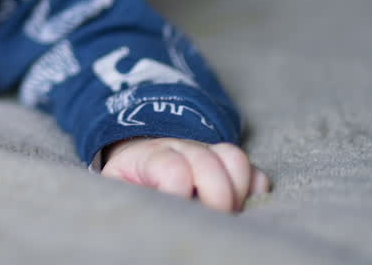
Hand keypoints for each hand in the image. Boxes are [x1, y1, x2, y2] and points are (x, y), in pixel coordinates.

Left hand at [100, 138, 270, 212]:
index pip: (172, 167)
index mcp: (150, 158)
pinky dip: (255, 190)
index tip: (176, 212)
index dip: (178, 190)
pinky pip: (253, 170)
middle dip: (215, 197)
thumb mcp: (116, 185)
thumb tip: (142, 218)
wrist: (139, 153)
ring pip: (235, 159)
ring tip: (226, 215)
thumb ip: (128, 195)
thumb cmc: (129, 180)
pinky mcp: (228, 163)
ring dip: (237, 191)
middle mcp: (181, 149)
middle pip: (208, 162)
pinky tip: (242, 207)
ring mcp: (208, 152)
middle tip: (209, 223)